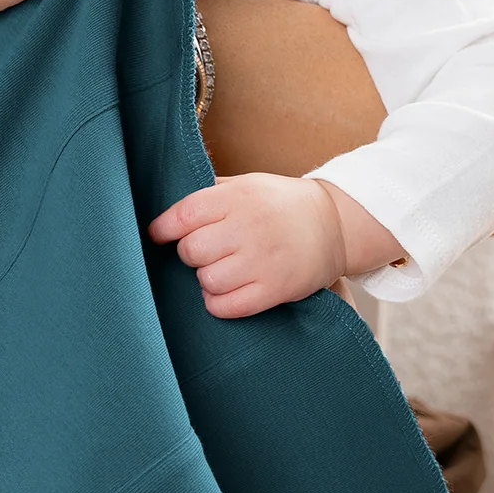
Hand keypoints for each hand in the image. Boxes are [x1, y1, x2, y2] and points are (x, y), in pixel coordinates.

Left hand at [147, 175, 399, 317]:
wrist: (335, 224)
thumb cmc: (279, 205)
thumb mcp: (247, 185)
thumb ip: (210, 193)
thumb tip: (164, 210)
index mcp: (239, 196)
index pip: (183, 215)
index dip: (163, 229)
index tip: (159, 235)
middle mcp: (250, 226)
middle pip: (191, 251)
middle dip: (192, 254)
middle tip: (207, 251)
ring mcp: (263, 260)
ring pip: (207, 280)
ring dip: (208, 278)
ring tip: (224, 270)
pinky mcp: (275, 289)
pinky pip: (225, 307)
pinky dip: (218, 303)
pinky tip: (228, 291)